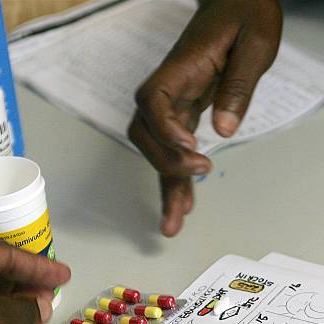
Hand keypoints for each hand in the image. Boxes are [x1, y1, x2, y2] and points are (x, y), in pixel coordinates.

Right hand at [128, 0, 281, 236]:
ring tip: (172, 224)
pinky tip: (183, 205)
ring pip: (156, 153)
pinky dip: (176, 181)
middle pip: (146, 135)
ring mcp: (171, 106)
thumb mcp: (255, 42)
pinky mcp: (181, 117)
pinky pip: (172, 153)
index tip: (192, 146)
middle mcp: (167, 90)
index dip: (166, 129)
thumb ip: (237, 86)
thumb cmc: (244, 13)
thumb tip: (222, 130)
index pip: (153, 102)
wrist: (236, 2)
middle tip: (199, 175)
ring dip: (165, 189)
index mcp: (178, 68)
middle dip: (167, 164)